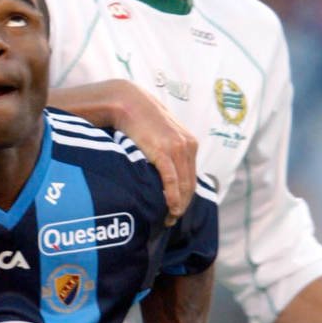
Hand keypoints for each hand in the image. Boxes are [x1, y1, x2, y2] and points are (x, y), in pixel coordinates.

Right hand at [114, 82, 197, 223]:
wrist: (129, 103)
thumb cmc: (140, 120)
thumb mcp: (161, 134)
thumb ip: (167, 150)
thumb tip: (163, 170)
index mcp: (189, 143)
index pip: (192, 176)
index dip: (187, 196)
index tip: (177, 210)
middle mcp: (187, 146)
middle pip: (190, 184)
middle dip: (183, 204)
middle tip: (172, 220)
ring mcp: (177, 149)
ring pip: (183, 185)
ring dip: (178, 205)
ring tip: (169, 218)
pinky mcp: (163, 151)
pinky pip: (171, 180)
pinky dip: (172, 196)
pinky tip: (170, 207)